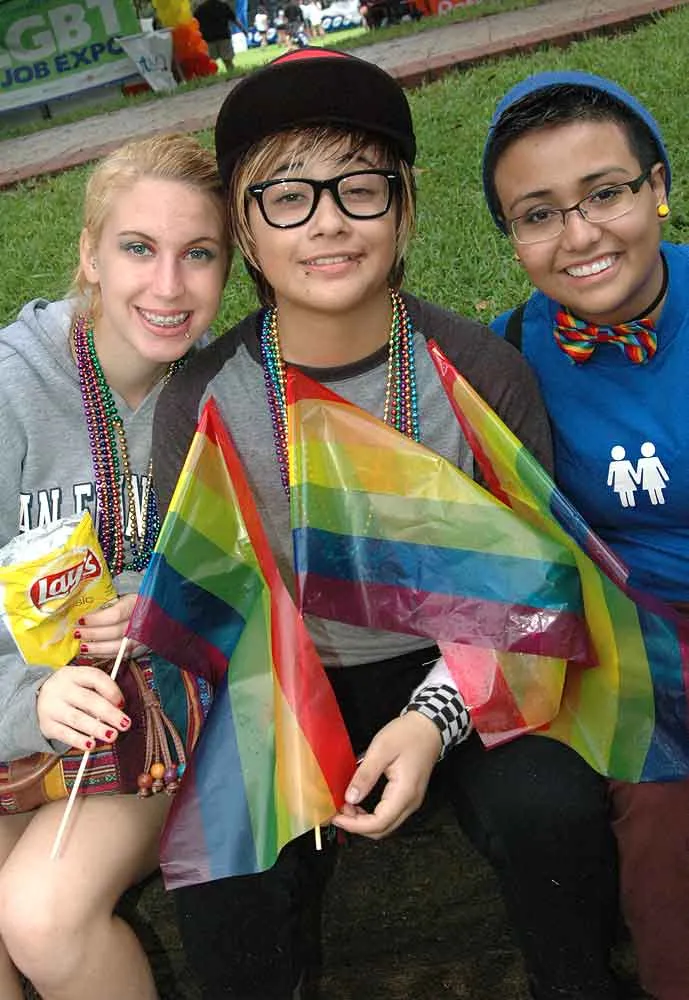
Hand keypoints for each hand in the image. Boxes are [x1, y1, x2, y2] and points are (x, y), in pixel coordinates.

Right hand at [36, 665, 130, 750]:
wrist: (36, 699)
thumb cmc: (70, 691)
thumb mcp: (81, 682)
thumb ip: (99, 691)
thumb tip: (118, 709)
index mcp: (74, 674)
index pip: (95, 677)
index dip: (112, 690)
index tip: (122, 703)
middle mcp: (62, 689)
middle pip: (88, 700)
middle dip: (109, 713)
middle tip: (125, 724)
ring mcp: (52, 707)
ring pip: (77, 718)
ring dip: (96, 728)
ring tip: (112, 735)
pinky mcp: (47, 725)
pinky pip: (64, 734)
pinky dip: (78, 740)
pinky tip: (91, 745)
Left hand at [75, 593, 145, 658]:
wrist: (152, 614)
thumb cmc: (133, 604)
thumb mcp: (122, 599)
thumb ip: (106, 607)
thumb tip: (82, 617)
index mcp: (136, 605)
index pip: (115, 614)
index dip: (96, 619)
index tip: (81, 620)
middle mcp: (142, 622)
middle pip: (116, 632)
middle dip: (93, 634)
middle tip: (77, 633)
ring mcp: (143, 638)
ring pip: (119, 647)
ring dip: (97, 648)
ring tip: (82, 647)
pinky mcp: (139, 650)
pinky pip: (120, 655)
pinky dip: (104, 655)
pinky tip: (92, 652)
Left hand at [331, 712, 440, 840]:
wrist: (428, 728)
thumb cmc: (408, 735)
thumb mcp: (381, 750)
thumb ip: (365, 775)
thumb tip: (350, 798)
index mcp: (404, 793)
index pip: (378, 823)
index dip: (355, 825)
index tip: (336, 817)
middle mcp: (410, 802)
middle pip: (382, 829)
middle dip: (357, 826)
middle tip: (338, 812)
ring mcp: (411, 801)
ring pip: (386, 824)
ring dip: (364, 822)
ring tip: (346, 807)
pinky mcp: (408, 796)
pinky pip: (389, 814)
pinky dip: (372, 815)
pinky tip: (359, 803)